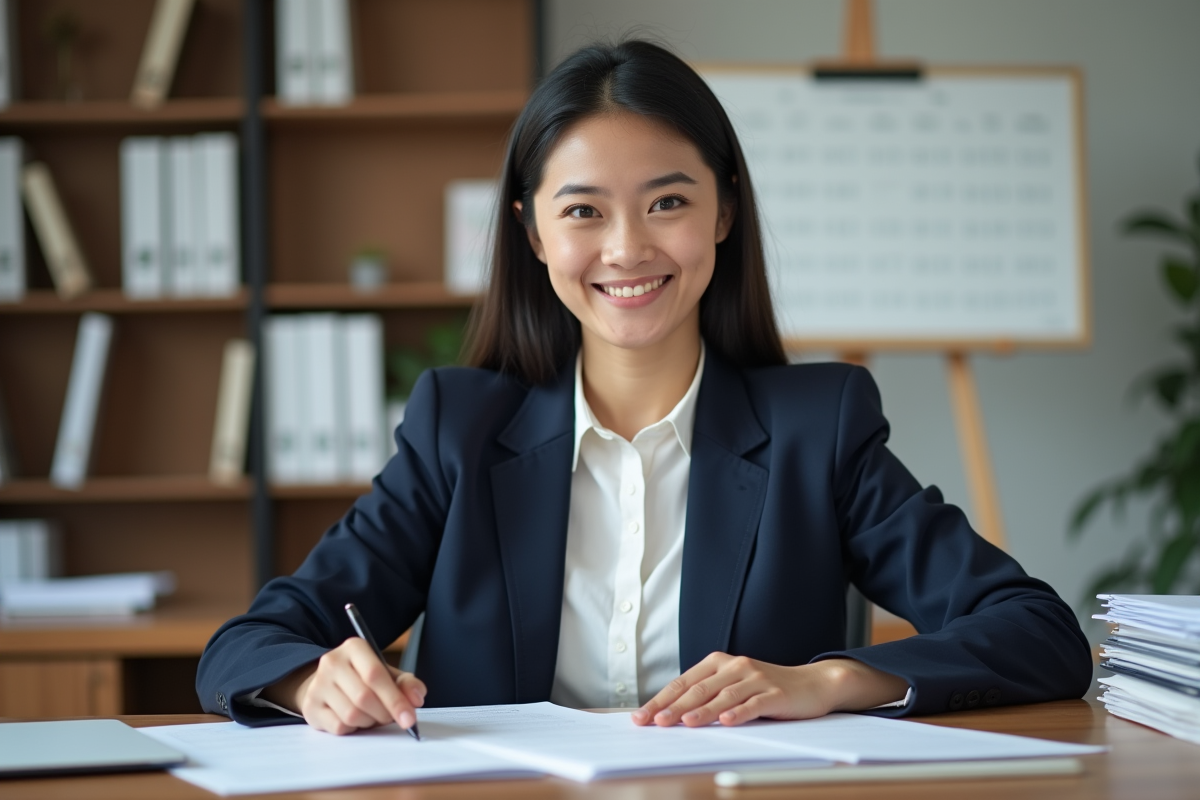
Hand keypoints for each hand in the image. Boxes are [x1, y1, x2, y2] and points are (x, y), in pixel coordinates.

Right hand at [263, 637, 426, 734]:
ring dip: (369, 722)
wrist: (327, 683)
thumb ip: (406, 684)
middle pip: (364, 697)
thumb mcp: (388, 674)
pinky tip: (355, 720)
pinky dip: (353, 729)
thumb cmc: (362, 679)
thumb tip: (416, 698)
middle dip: (384, 714)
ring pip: (351, 715)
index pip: (375, 674)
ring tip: (371, 715)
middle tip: (391, 717)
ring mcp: (317, 684)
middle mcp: (332, 662)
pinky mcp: (310, 706)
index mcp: (354, 647)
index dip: (395, 699)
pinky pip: (338, 727)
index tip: (409, 719)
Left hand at [631, 653, 907, 727]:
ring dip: (701, 711)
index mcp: (719, 663)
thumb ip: (707, 696)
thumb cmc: (766, 688)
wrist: (811, 684)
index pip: (683, 682)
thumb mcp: (734, 686)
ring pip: (722, 696)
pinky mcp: (773, 693)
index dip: (661, 699)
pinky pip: (752, 704)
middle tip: (655, 722)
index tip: (642, 716)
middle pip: (698, 689)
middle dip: (673, 707)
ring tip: (683, 724)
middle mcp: (734, 667)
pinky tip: (727, 721)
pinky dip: (738, 713)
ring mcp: (755, 678)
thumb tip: (672, 715)